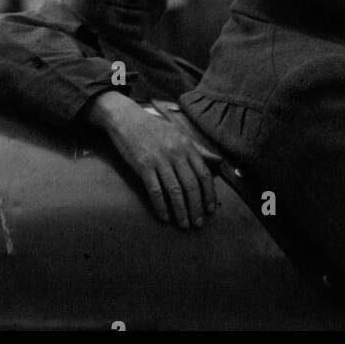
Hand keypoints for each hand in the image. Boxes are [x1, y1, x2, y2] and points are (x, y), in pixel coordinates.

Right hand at [84, 91, 218, 228]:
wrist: (126, 118)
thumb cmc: (154, 128)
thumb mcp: (179, 134)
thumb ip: (198, 149)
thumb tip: (218, 161)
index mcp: (187, 146)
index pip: (203, 174)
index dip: (208, 194)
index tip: (210, 209)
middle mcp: (176, 153)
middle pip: (191, 185)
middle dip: (196, 207)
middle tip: (198, 223)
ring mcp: (159, 160)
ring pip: (175, 190)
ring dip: (181, 211)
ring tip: (184, 224)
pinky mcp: (143, 166)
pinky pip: (155, 190)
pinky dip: (160, 206)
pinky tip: (164, 217)